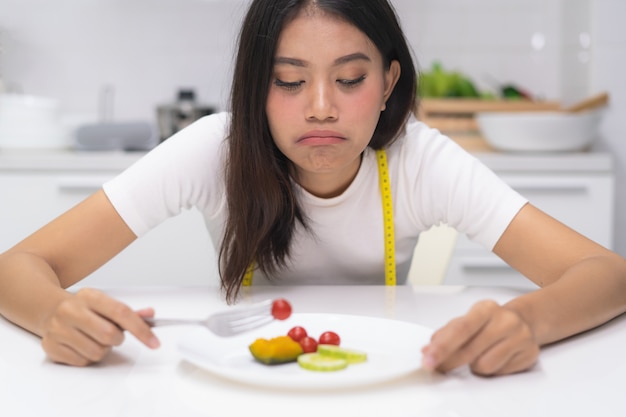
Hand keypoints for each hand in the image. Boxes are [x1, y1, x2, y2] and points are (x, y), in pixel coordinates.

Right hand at [41, 288, 159, 365]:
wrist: (50, 311)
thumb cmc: (84, 309)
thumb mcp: (105, 304)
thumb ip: (128, 312)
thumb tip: (150, 315)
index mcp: (89, 296)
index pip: (121, 312)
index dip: (141, 329)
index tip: (154, 342)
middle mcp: (71, 310)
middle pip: (109, 335)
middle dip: (117, 339)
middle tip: (113, 335)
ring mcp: (58, 329)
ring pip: (97, 352)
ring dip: (103, 350)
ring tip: (95, 339)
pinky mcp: (51, 347)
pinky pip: (82, 362)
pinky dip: (88, 357)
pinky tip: (82, 345)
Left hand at [421, 300, 539, 375]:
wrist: (523, 321)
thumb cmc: (489, 322)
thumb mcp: (466, 321)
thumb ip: (445, 334)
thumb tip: (427, 350)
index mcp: (486, 308)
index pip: (460, 329)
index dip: (442, 346)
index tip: (428, 358)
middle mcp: (505, 320)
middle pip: (470, 350)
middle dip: (450, 361)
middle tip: (438, 366)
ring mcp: (520, 337)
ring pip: (485, 366)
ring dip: (474, 366)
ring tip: (477, 356)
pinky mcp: (530, 354)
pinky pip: (500, 373)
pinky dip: (491, 371)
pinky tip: (493, 358)